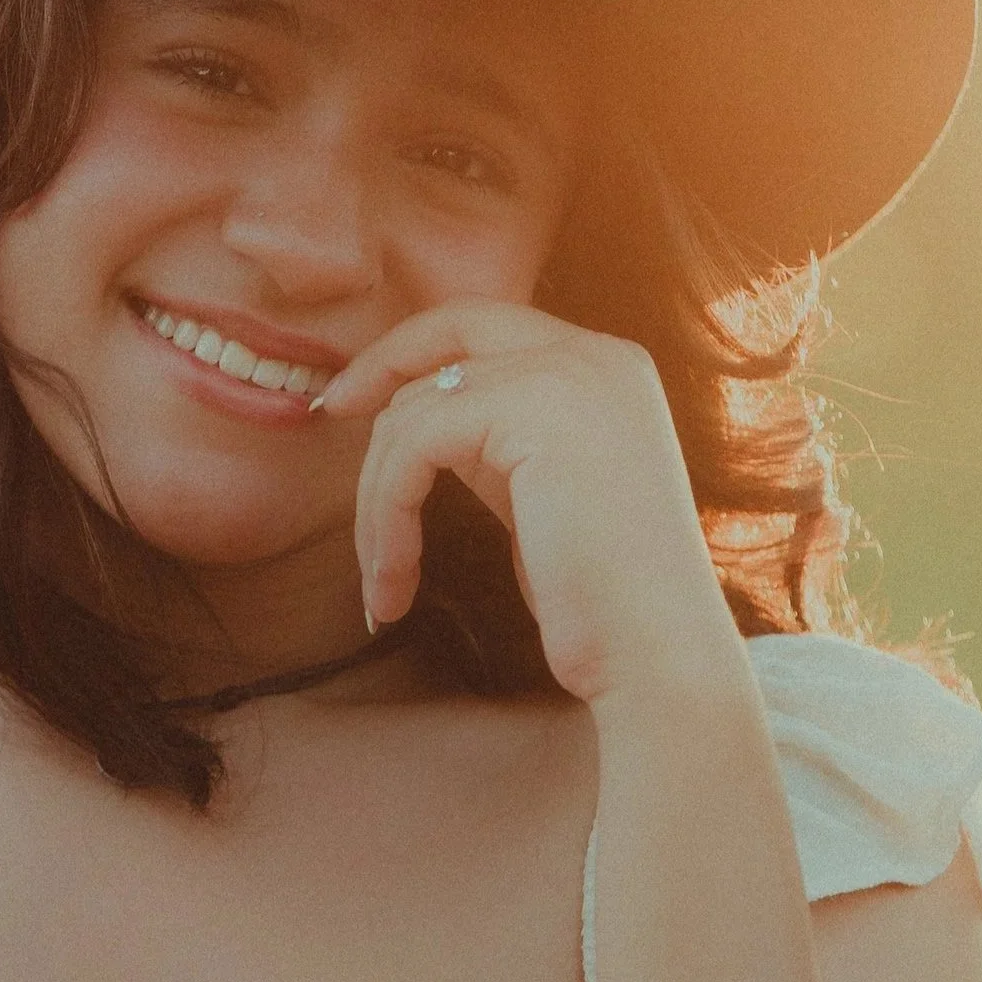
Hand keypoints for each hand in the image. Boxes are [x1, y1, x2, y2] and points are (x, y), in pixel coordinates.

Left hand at [317, 300, 738, 701]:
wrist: (656, 658)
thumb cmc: (599, 604)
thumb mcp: (546, 494)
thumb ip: (500, 441)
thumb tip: (415, 417)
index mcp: (610, 368)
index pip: (488, 324)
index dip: (414, 350)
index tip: (357, 396)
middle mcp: (597, 355)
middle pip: (452, 327)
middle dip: (379, 366)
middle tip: (326, 411)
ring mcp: (570, 374)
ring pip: (417, 408)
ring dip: (377, 501)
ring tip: (383, 582)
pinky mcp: (534, 410)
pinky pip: (413, 446)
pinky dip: (385, 517)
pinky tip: (394, 584)